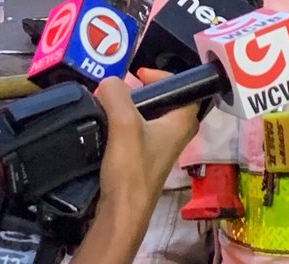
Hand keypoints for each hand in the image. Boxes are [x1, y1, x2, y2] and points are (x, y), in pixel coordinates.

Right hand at [70, 71, 197, 263]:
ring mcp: (160, 148)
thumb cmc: (131, 169)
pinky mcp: (144, 160)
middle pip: (162, 100)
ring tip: (108, 104)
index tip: (138, 75)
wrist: (120, 214)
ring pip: (147, 116)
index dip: (162, 75)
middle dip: (141, 91)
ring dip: (128, 108)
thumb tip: (108, 83)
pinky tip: (105, 125)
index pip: (183, 87)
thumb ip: (116, 95)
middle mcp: (176, 134)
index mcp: (182, 122)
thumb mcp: (123, 124)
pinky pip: (136, 132)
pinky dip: (122, 125)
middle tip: (121, 89)